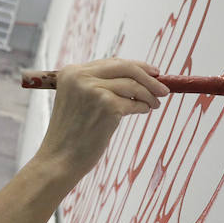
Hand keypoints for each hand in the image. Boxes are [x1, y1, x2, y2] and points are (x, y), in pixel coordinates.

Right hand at [36, 57, 167, 180]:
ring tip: (154, 104)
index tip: (152, 72)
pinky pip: (134, 102)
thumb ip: (99, 85)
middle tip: (164, 88)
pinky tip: (143, 111)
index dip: (136, 66)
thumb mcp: (78, 101)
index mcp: (71, 72)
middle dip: (148, 77)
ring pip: (133, 85)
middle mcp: (80, 77)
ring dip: (149, 95)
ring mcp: (93, 90)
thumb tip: (138, 76)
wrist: (59, 159)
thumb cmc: (71, 135)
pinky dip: (143, 107)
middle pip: (125, 67)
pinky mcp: (107, 105)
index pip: (112, 62)